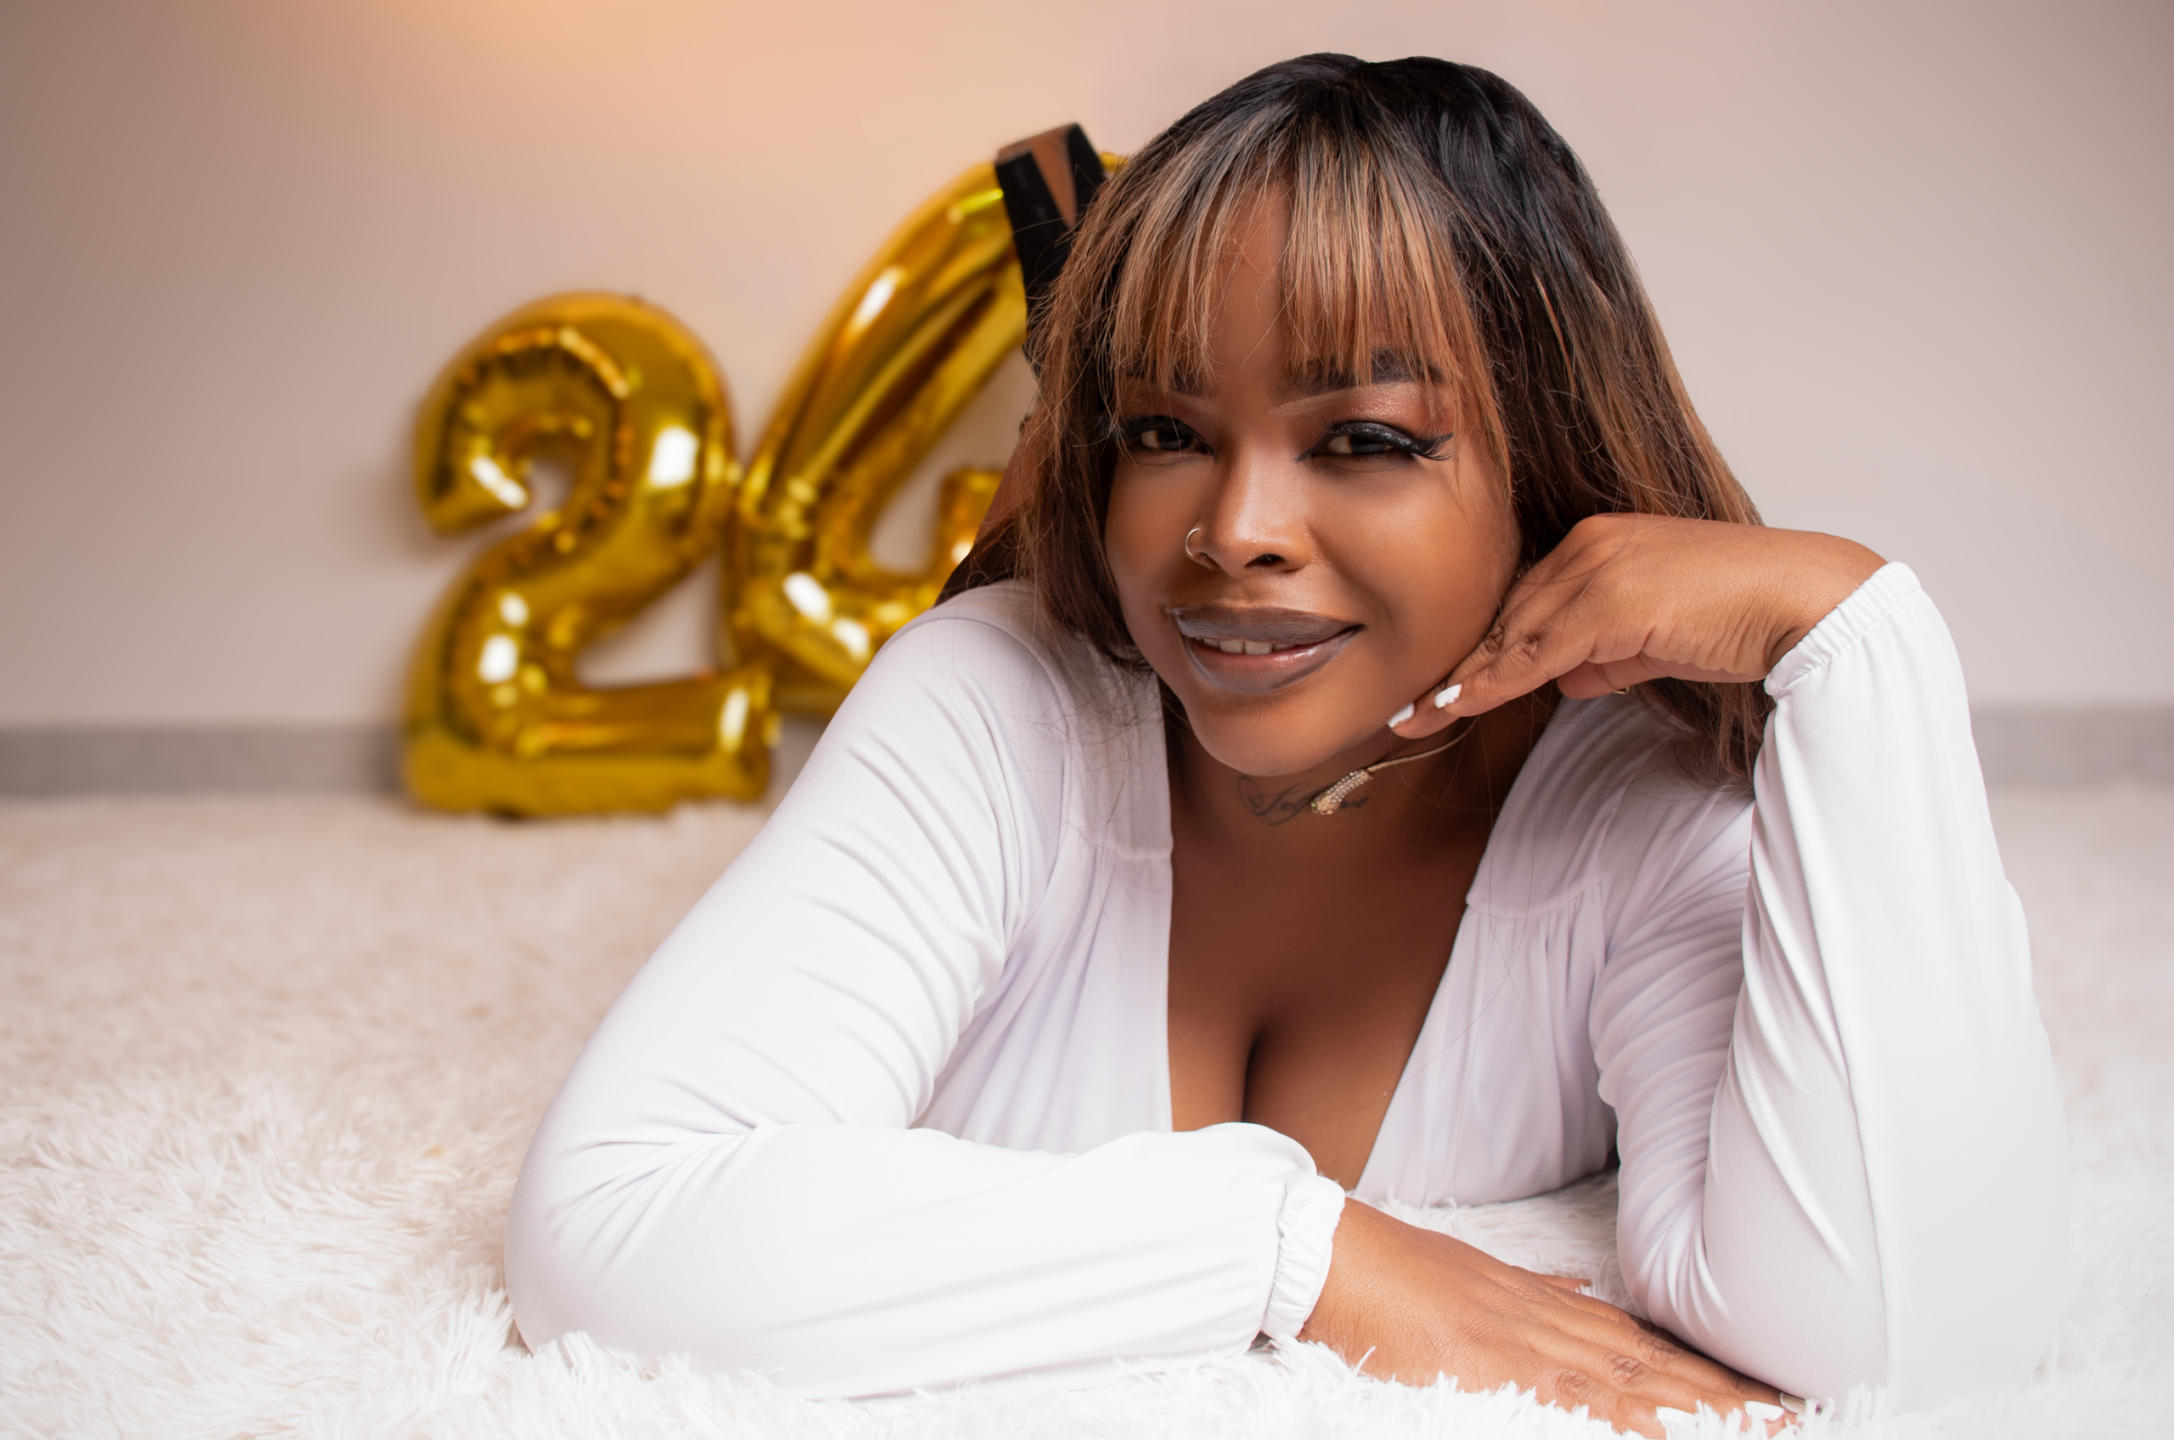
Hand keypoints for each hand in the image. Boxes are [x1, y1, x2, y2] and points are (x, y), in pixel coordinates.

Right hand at [1298, 1201, 1793, 1435]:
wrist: (1330, 1251)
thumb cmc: (1386, 1269)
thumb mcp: (1472, 1273)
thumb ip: (1532, 1290)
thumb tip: (1578, 1292)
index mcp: (1541, 1302)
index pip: (1642, 1340)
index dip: (1705, 1368)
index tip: (1760, 1391)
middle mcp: (1546, 1319)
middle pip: (1654, 1362)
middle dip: (1726, 1395)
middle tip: (1793, 1415)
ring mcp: (1524, 1341)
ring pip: (1634, 1379)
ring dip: (1703, 1407)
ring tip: (1764, 1426)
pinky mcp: (1495, 1364)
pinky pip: (1577, 1400)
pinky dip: (1632, 1418)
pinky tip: (1674, 1432)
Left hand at [1388, 515, 1883, 734]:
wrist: (1804, 600)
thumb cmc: (1744, 617)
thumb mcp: (1660, 637)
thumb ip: (1610, 654)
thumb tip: (1570, 679)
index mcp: (1600, 542)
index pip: (1524, 601)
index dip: (1481, 646)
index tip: (1442, 681)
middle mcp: (1591, 545)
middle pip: (1506, 615)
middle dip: (1457, 665)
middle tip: (1408, 706)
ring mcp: (1599, 567)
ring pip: (1513, 634)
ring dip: (1464, 680)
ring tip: (1417, 716)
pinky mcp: (1612, 600)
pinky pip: (1537, 652)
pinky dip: (1494, 681)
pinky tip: (1458, 704)